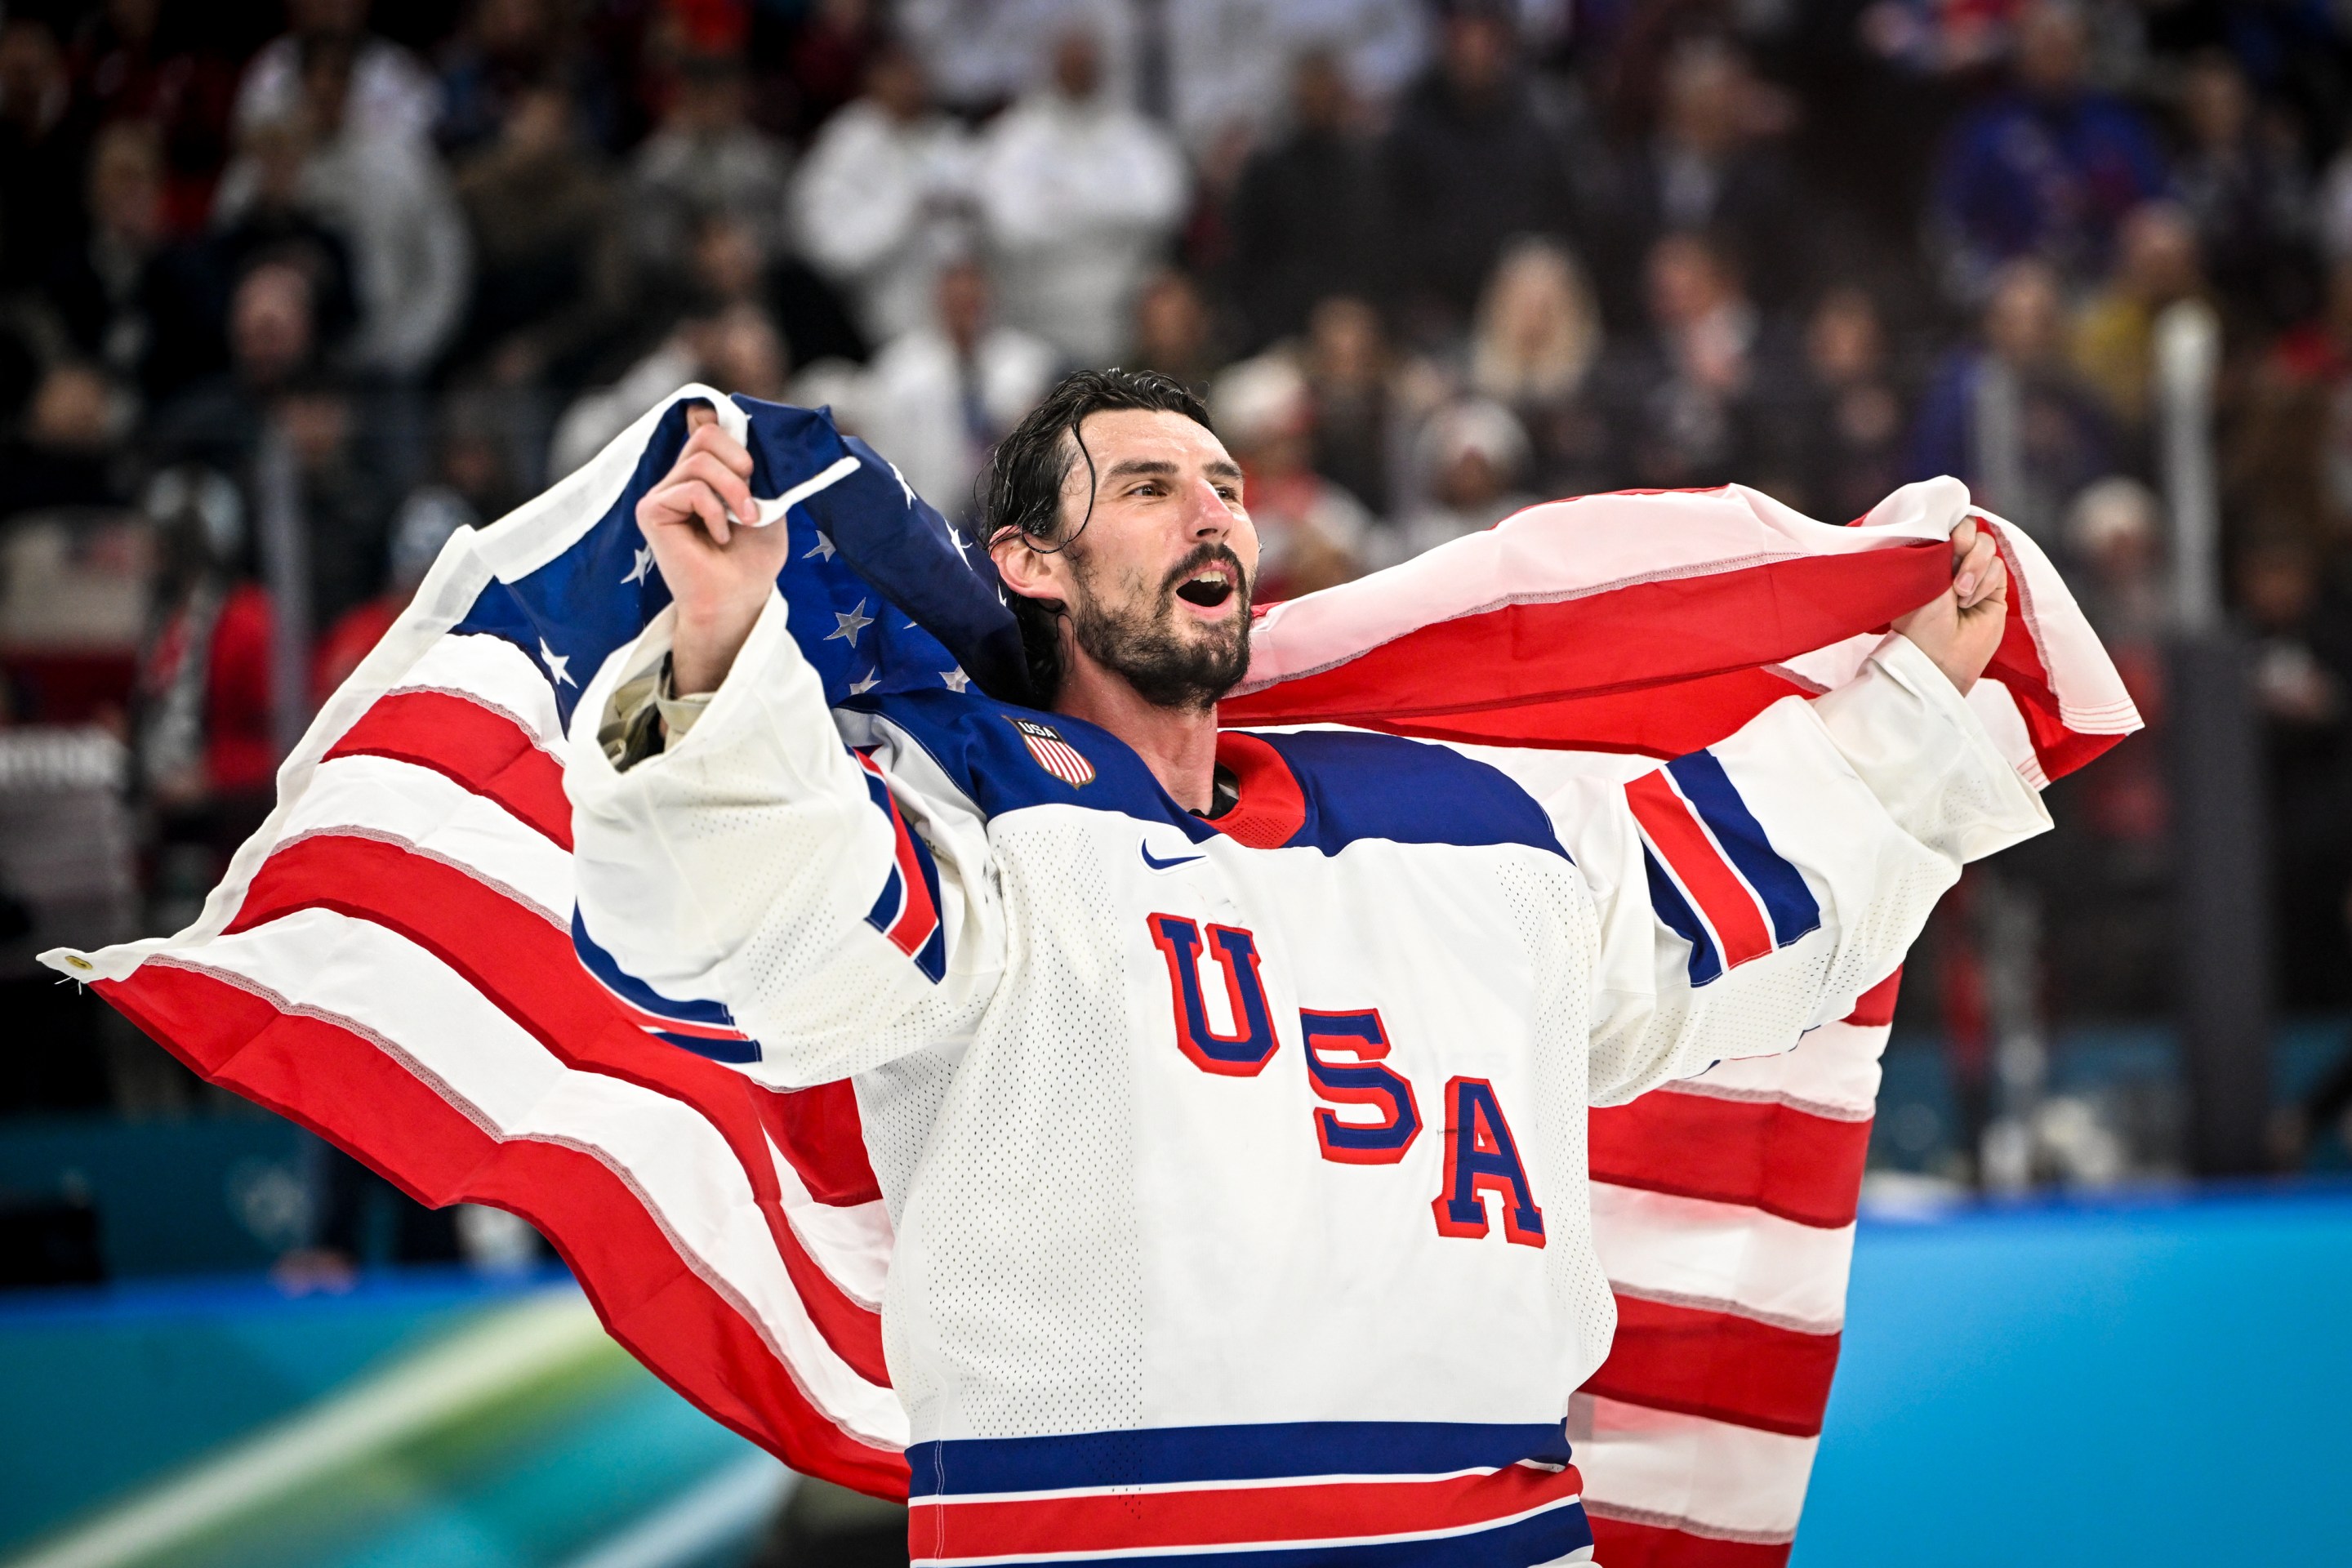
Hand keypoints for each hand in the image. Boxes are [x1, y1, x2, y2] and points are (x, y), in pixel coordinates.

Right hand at [637, 404, 790, 693]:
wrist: (739, 599)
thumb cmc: (753, 558)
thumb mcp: (765, 502)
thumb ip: (752, 467)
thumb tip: (725, 422)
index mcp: (704, 474)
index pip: (704, 424)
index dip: (725, 426)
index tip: (750, 459)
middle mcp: (679, 478)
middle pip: (706, 435)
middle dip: (740, 465)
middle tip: (752, 504)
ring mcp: (662, 493)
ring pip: (701, 460)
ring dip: (734, 492)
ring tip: (744, 522)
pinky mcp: (651, 510)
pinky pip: (691, 488)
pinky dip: (716, 512)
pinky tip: (719, 538)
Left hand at [1891, 516, 2007, 693]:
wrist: (1938, 653)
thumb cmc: (1920, 616)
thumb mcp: (1923, 574)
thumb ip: (1941, 545)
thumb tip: (1960, 524)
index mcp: (1927, 556)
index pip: (1947, 524)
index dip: (1954, 527)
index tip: (1950, 542)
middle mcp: (1950, 563)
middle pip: (1972, 529)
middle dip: (1967, 546)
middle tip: (1954, 568)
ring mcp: (1974, 575)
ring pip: (1988, 546)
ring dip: (1975, 567)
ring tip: (1960, 595)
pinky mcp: (1995, 590)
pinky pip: (1999, 567)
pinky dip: (1985, 582)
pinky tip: (1970, 603)